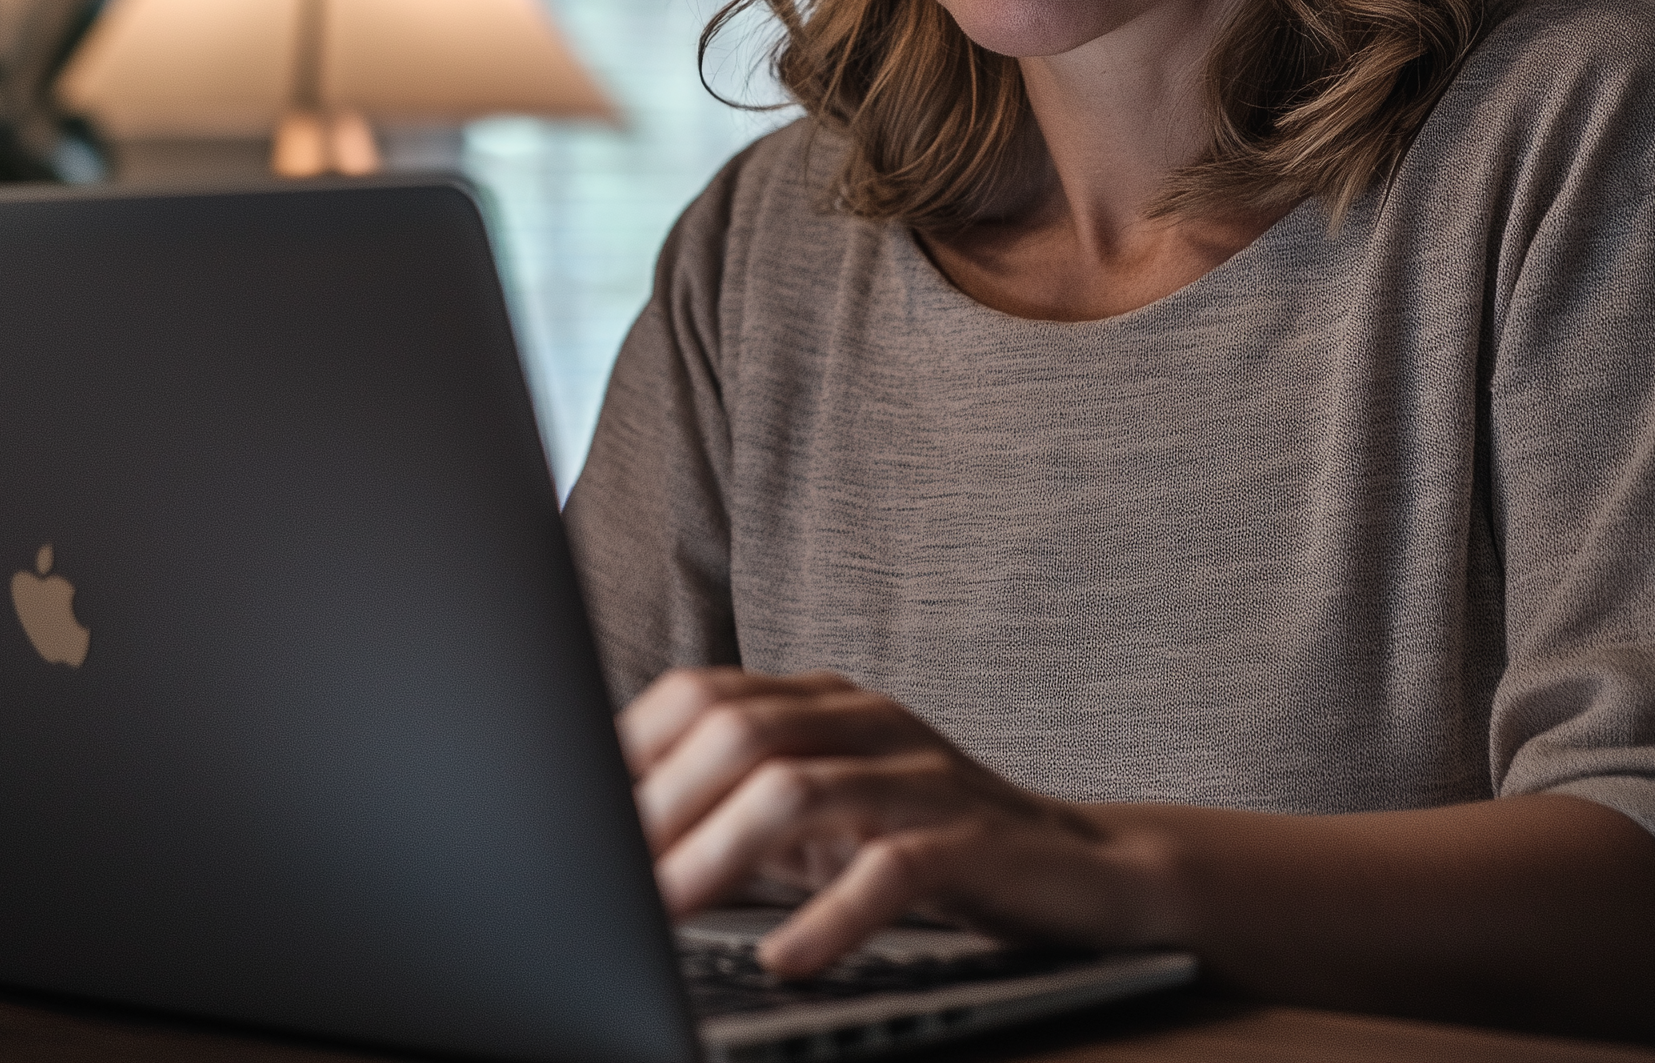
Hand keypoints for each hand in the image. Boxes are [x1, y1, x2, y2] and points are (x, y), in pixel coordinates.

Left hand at [616, 667, 1177, 975]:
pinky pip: (890, 867)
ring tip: (666, 913)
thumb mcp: (825, 816)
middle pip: (738, 732)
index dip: (630, 752)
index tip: (571, 817)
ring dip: (718, 855)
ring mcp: (921, 774)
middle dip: (661, 807)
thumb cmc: (928, 843)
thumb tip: (618, 840)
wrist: (1084, 869)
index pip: (702, 694)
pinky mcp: (971, 840)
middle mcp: (866, 720)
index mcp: (821, 702)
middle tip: (606, 878)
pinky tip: (785, 959)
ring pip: (799, 788)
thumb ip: (740, 811)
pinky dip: (828, 915)